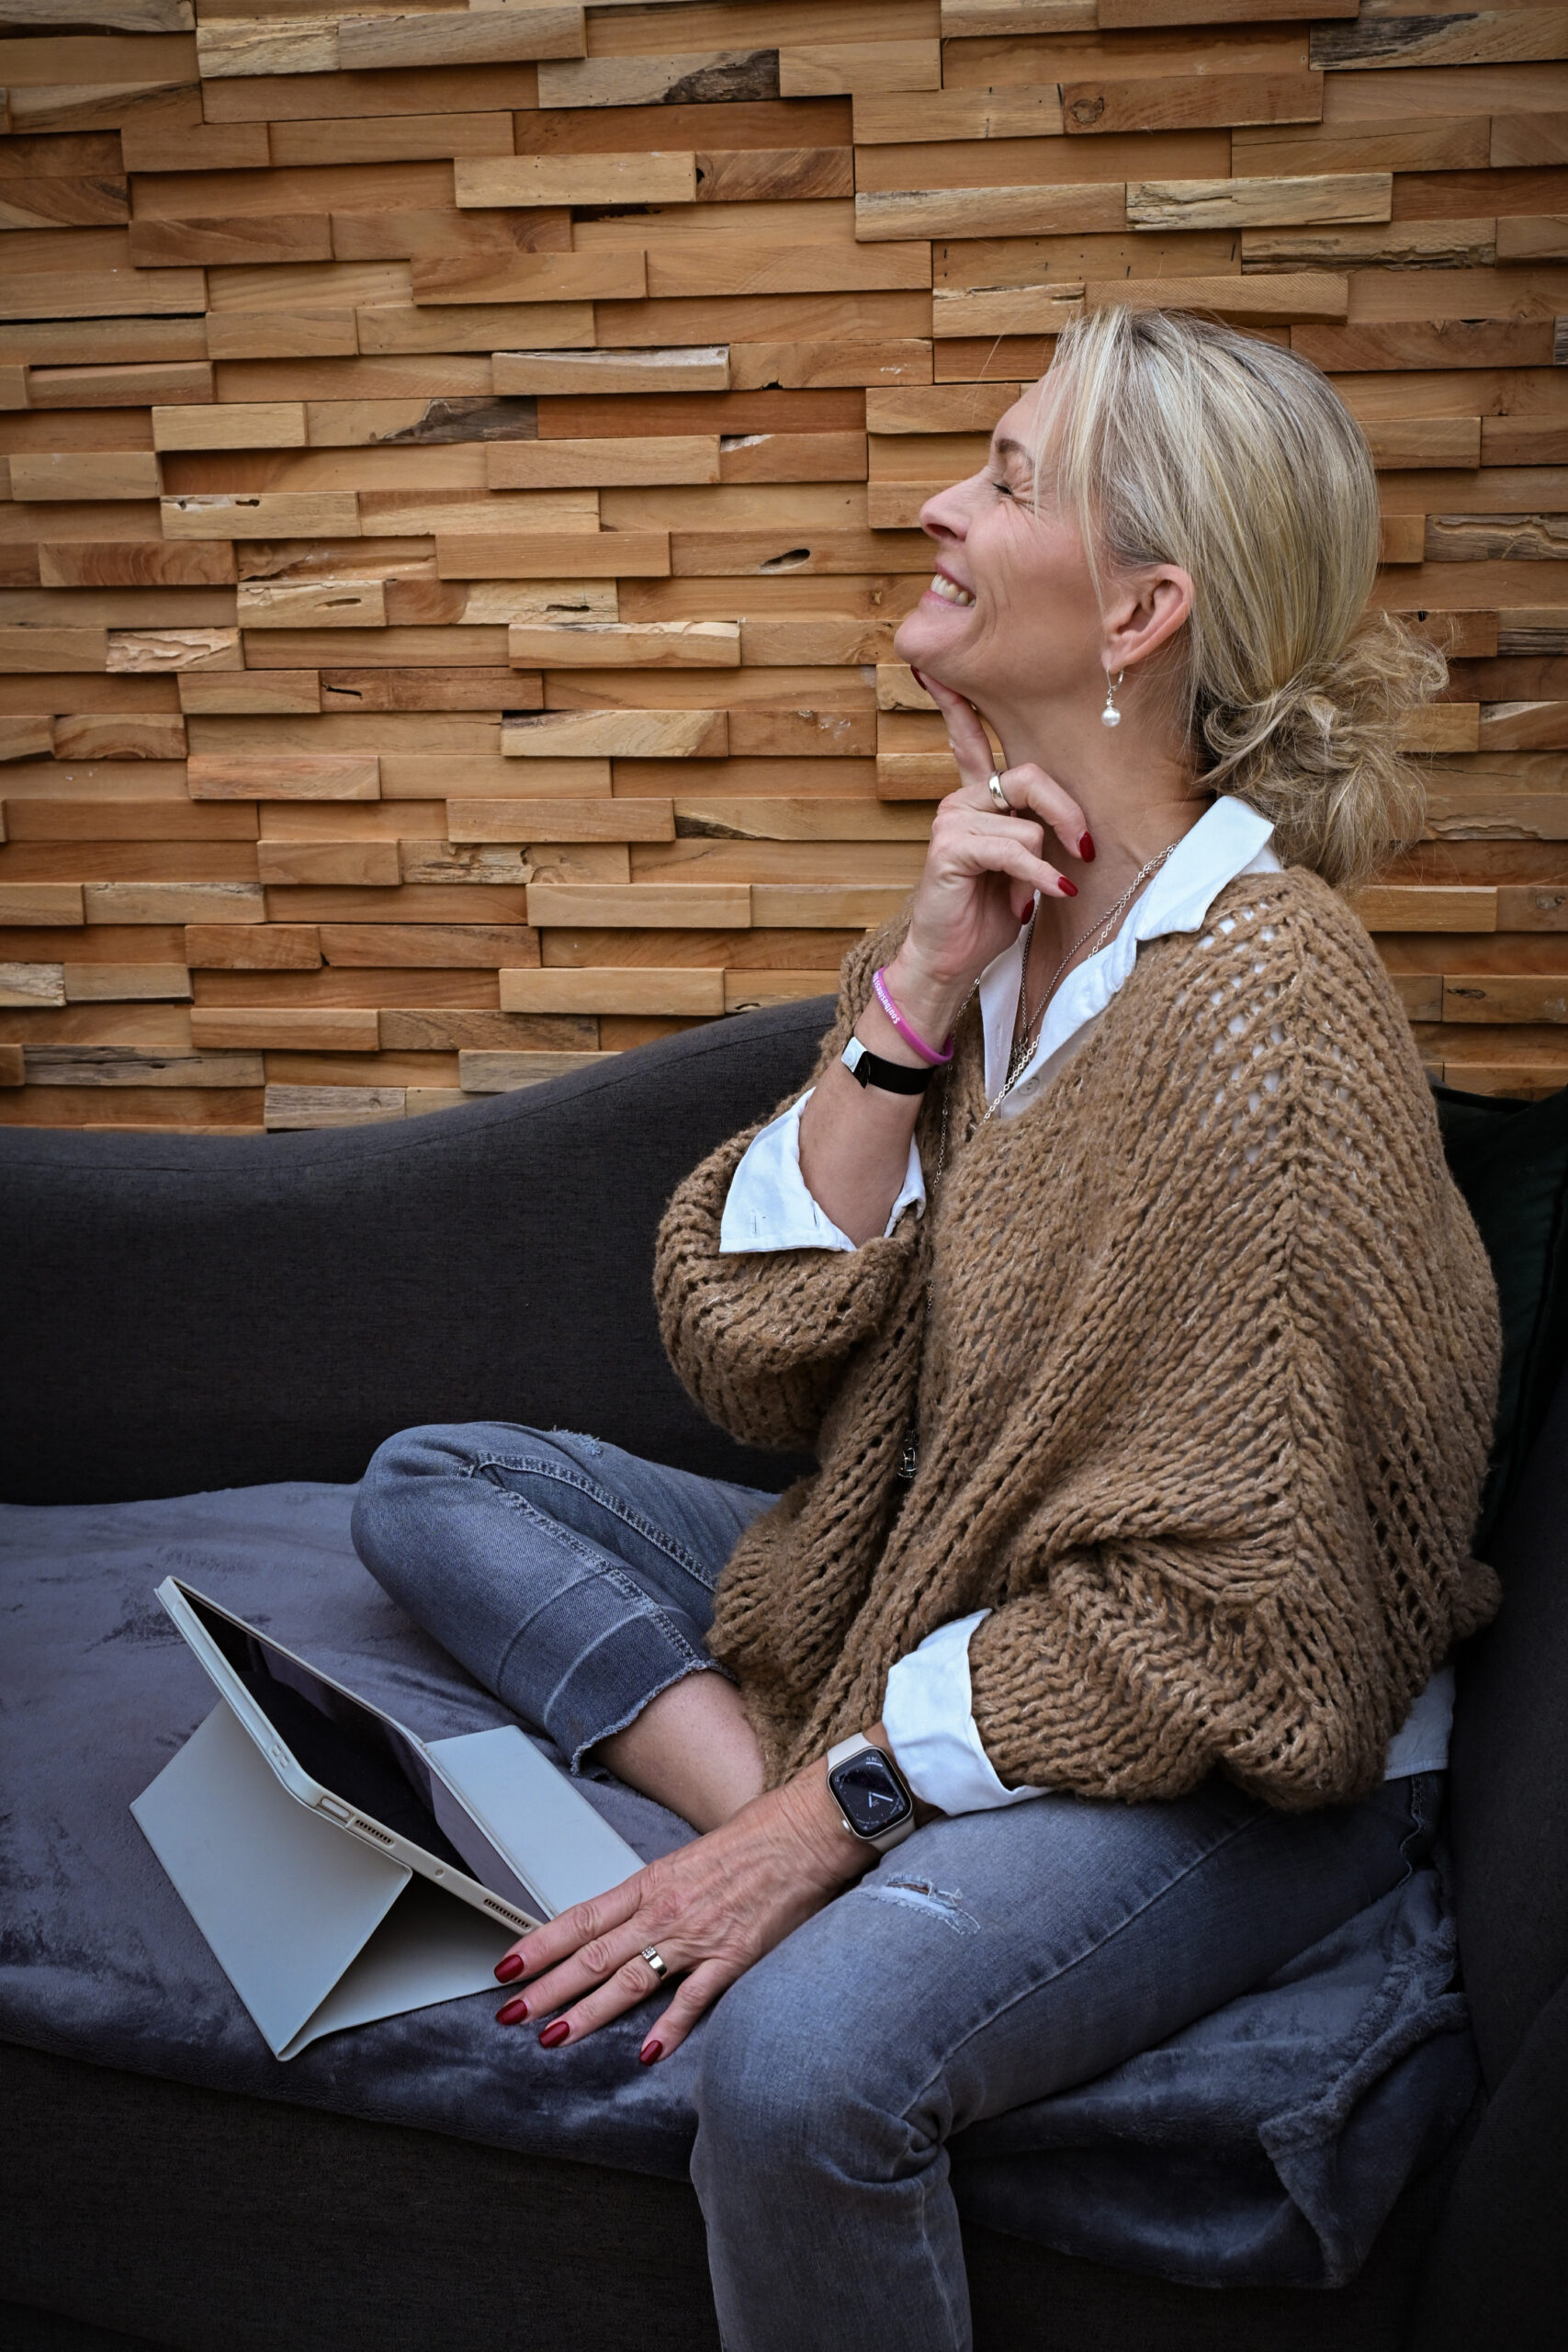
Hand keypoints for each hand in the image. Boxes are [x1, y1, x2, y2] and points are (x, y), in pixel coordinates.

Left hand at [491, 1767, 865, 2063]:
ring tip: (551, 2037)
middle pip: (591, 1956)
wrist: (804, 1832)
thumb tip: (627, 1920)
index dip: (539, 1945)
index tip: (507, 1966)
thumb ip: (658, 1893)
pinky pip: (693, 2000)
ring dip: (586, 2012)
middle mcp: (665, 1911)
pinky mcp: (733, 1958)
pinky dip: (668, 2028)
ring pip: (628, 1981)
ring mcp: (697, 1937)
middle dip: (546, 1988)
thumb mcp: (688, 1860)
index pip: (580, 1919)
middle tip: (509, 2013)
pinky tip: (645, 2051)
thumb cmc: (754, 1839)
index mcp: (651, 1883)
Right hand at [889, 671, 1089, 1039]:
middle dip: (1066, 813)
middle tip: (1086, 851)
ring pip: (1025, 823)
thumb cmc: (988, 915)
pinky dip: (1036, 878)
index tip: (935, 667)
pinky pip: (1012, 849)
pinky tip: (1043, 897)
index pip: (968, 740)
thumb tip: (1073, 828)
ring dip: (1042, 866)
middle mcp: (960, 802)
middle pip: (1028, 777)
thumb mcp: (1020, 866)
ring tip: (1038, 895)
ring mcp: (950, 823)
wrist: (951, 961)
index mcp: (976, 800)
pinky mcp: (949, 850)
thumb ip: (1034, 832)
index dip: (955, 704)